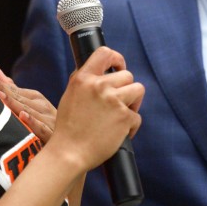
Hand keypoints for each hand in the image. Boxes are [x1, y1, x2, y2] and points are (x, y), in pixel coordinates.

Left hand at [0, 63, 55, 143]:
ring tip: (1, 96)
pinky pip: (41, 128)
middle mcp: (42, 107)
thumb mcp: (27, 103)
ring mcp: (48, 120)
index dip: (1, 84)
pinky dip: (32, 122)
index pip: (15, 90)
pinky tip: (23, 115)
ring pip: (29, 111)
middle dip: (4, 90)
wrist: (69, 143)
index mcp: (36, 98)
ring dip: (15, 103)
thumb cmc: (44, 122)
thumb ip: (10, 87)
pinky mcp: (51, 135)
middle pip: (20, 98)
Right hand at [50, 47, 144, 170]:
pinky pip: (137, 116)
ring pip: (138, 90)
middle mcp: (99, 86)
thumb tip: (100, 72)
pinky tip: (119, 133)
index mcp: (83, 79)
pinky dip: (131, 126)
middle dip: (126, 88)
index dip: (117, 58)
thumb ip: (85, 82)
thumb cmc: (68, 128)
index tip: (119, 67)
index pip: (104, 53)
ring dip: (133, 102)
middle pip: (127, 75)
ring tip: (123, 114)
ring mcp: (114, 101)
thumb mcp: (70, 95)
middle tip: (120, 102)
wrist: (69, 153)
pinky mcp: (125, 117)